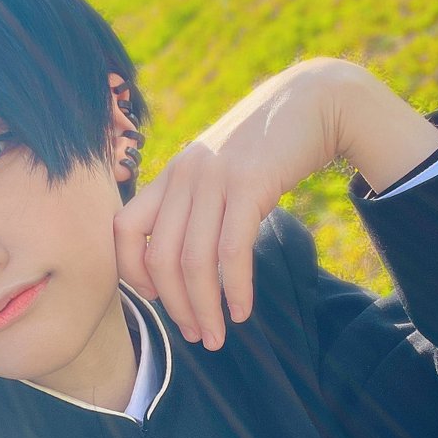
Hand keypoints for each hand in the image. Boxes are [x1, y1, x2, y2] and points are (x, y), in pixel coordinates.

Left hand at [113, 57, 356, 349]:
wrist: (315, 101)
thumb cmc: (268, 147)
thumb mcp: (219, 170)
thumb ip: (197, 204)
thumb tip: (184, 261)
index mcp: (170, 174)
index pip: (122, 229)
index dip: (132, 273)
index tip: (158, 300)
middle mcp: (183, 175)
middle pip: (159, 257)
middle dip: (175, 307)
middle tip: (195, 336)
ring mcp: (214, 178)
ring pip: (194, 261)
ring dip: (205, 309)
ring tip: (217, 336)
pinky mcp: (249, 184)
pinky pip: (232, 252)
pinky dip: (234, 290)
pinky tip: (242, 311)